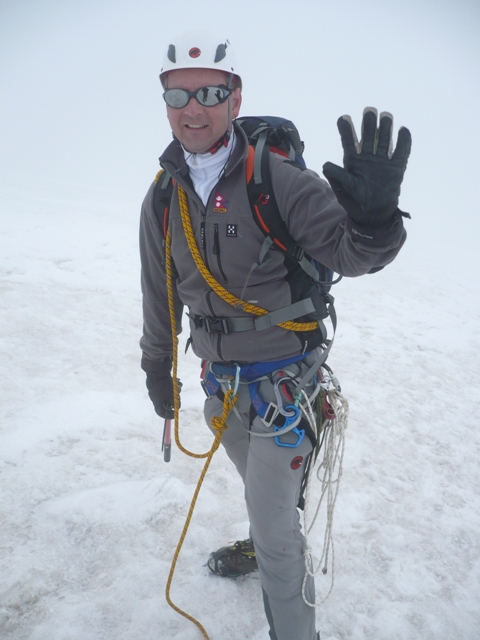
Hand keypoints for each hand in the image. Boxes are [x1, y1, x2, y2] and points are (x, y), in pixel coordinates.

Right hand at [145, 360, 179, 418]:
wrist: (157, 370)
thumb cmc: (164, 385)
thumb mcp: (172, 395)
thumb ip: (175, 402)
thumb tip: (177, 407)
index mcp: (156, 402)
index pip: (161, 413)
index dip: (169, 415)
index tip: (176, 413)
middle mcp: (155, 397)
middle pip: (166, 402)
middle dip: (175, 398)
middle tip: (179, 395)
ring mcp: (156, 389)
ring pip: (168, 393)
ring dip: (175, 390)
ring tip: (179, 384)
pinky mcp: (158, 383)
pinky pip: (167, 386)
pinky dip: (172, 385)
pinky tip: (177, 380)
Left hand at [323, 108, 411, 227]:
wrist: (373, 214)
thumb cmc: (355, 202)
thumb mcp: (344, 189)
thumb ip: (337, 176)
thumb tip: (325, 164)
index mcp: (353, 161)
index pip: (348, 141)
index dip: (346, 129)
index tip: (343, 118)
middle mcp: (367, 158)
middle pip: (368, 136)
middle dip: (368, 123)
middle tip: (369, 111)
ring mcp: (382, 161)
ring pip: (384, 139)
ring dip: (385, 127)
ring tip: (385, 115)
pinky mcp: (395, 167)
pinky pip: (401, 152)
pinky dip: (404, 141)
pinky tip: (403, 130)